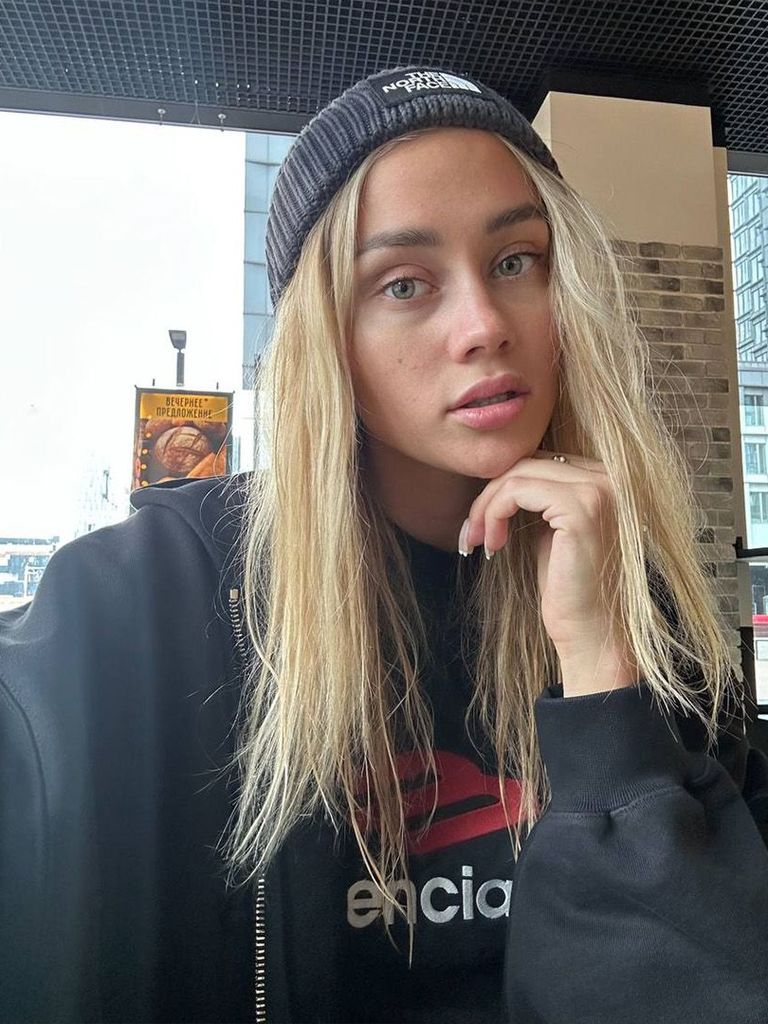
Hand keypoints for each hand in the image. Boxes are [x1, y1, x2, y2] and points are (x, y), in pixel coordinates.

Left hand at [460, 448, 637, 691]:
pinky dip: (494, 513)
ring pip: (518, 475)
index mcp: (606, 479)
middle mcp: (611, 477)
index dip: (504, 490)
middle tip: (471, 534)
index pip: (541, 462)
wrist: (590, 632)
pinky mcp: (582, 508)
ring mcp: (600, 490)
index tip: (482, 525)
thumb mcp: (550, 531)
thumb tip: (500, 474)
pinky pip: (517, 491)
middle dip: (489, 497)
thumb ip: (538, 497)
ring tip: (479, 541)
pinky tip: (494, 545)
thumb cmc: (567, 587)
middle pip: (528, 463)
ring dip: (486, 507)